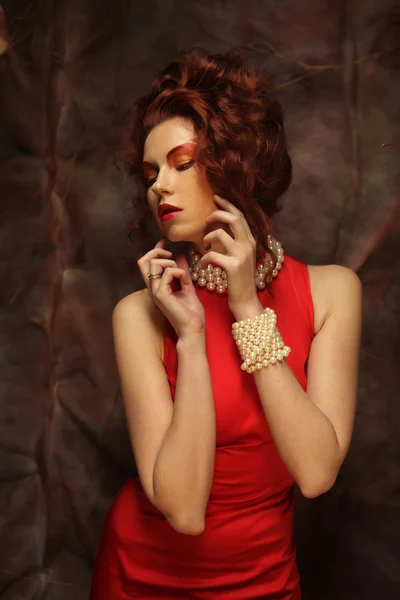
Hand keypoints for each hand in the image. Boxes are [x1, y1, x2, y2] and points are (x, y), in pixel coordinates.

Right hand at [137, 237, 205, 338]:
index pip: (148, 265)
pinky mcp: (161, 295)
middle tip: (172, 253)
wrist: (194, 330)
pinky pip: (166, 274)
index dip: (154, 250)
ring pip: (153, 265)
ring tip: (181, 272)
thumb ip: (183, 274)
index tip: (165, 241)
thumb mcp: (188, 288)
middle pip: (143, 262)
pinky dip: (177, 271)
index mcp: (158, 287)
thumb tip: (180, 258)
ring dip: (169, 262)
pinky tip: (185, 278)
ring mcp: (155, 292)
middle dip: (157, 252)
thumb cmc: (191, 314)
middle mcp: (153, 289)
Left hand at [200, 195, 258, 312]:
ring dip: (207, 238)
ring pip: (220, 234)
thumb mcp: (242, 258)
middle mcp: (248, 245)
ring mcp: (241, 255)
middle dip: (216, 214)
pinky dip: (204, 258)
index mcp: (250, 241)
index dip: (227, 204)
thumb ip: (236, 243)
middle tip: (206, 220)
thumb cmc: (240, 280)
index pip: (240, 215)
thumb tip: (223, 229)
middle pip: (233, 218)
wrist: (246, 301)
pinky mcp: (232, 266)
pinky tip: (203, 265)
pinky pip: (211, 254)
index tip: (216, 197)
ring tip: (205, 247)